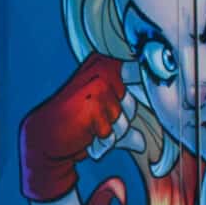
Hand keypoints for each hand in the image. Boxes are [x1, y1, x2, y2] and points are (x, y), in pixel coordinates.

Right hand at [19, 55, 139, 202]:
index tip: (161, 78)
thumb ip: (125, 116)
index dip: (149, 85)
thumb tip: (145, 133)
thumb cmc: (74, 123)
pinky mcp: (94, 105)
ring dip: (109, 132)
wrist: (44, 136)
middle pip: (134, 102)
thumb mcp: (103, 112)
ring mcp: (99, 85)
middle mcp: (102, 68)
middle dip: (119, 119)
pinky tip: (84, 134)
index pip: (140, 73)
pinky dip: (101, 141)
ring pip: (124, 119)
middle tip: (94, 119)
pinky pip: (113, 133)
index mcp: (105, 63)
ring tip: (88, 127)